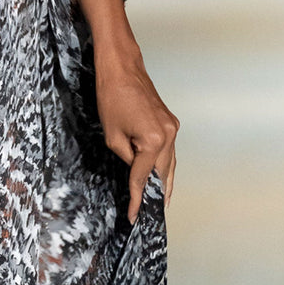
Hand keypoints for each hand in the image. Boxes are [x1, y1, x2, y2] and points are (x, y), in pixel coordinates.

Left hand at [95, 42, 178, 222]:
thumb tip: (135, 167)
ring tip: (158, 203)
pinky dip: (164, 165)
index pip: (143, 177)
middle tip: (149, 215)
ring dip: (164, 183)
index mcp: (153, 141)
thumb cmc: (111, 97)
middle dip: (155, 195)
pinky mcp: (170, 122)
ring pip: (170, 164)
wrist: (121, 67)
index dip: (137, 199)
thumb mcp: (112, 135)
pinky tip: (160, 177)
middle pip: (163, 174)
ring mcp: (172, 128)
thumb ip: (126, 157)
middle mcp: (168, 136)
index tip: (134, 217)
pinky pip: (169, 151)